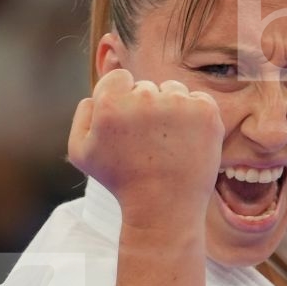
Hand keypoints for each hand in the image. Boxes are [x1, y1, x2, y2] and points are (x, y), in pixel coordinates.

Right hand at [67, 68, 223, 232]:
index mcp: (111, 103)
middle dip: (145, 109)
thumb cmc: (121, 181)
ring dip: (170, 109)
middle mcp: (144, 98)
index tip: (128, 126)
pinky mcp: (205, 112)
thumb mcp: (81, 152)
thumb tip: (97, 93)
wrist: (164, 207)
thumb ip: (83, 114)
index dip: (121, 100)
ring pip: (172, 91)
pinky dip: (194, 116)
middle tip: (148, 144)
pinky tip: (186, 141)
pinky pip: (197, 99)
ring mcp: (178, 103)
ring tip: (167, 144)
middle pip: (146, 86)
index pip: (118, 77)